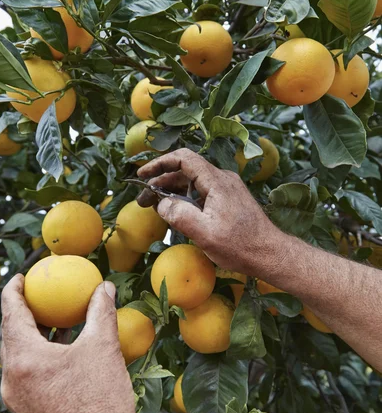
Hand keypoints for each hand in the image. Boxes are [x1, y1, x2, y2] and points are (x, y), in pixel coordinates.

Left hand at [1, 275, 158, 412]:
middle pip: (11, 336)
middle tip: (36, 295)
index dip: (13, 290)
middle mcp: (13, 380)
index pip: (11, 313)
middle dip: (22, 313)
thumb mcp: (103, 347)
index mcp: (24, 359)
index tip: (21, 276)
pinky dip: (40, 357)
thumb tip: (105, 288)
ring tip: (54, 321)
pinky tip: (64, 353)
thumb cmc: (100, 401)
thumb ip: (101, 312)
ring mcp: (18, 400)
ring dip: (34, 336)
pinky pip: (28, 375)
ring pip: (20, 358)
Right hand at [138, 149, 285, 275]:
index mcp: (216, 181)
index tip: (142, 175)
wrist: (270, 254)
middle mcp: (222, 179)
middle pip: (186, 171)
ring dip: (172, 192)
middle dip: (161, 182)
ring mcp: (227, 189)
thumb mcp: (204, 233)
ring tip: (154, 206)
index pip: (183, 159)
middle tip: (142, 199)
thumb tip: (162, 204)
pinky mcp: (229, 200)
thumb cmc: (240, 245)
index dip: (160, 163)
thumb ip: (180, 216)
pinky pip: (202, 192)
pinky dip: (185, 199)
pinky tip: (176, 213)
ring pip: (193, 182)